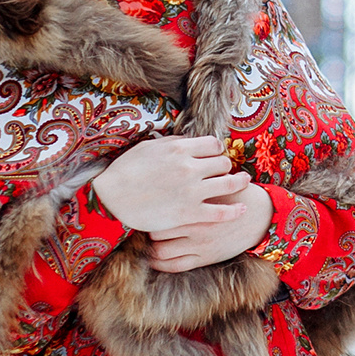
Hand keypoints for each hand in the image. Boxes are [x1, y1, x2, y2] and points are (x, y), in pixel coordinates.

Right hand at [90, 135, 251, 232]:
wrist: (110, 199)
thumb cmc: (126, 171)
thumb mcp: (150, 147)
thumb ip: (174, 143)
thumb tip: (191, 141)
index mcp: (180, 148)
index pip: (214, 145)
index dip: (216, 151)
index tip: (214, 156)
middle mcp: (190, 168)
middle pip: (223, 163)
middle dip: (224, 166)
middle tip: (223, 171)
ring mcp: (192, 192)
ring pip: (229, 184)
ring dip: (239, 182)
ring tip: (244, 181)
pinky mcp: (190, 213)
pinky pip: (222, 212)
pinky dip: (236, 210)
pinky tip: (242, 208)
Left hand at [145, 182, 274, 272]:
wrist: (261, 216)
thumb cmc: (235, 193)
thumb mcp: (215, 179)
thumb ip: (192, 175)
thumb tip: (165, 164)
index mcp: (196, 202)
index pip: (159, 209)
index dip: (149, 209)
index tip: (146, 206)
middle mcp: (195, 224)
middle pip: (157, 229)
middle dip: (149, 227)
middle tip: (145, 224)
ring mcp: (199, 244)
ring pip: (161, 250)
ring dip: (151, 247)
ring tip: (149, 240)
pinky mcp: (205, 258)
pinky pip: (174, 266)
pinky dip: (160, 264)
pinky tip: (154, 258)